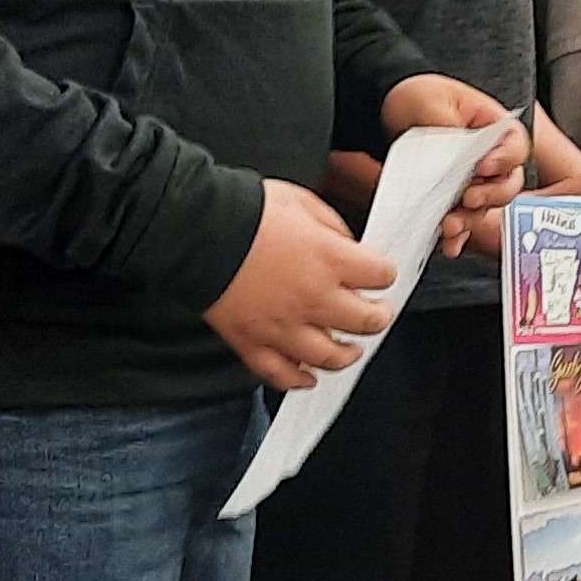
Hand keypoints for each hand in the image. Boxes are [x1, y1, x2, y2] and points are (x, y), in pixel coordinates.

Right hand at [204, 179, 395, 390]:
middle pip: (366, 322)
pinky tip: (308, 376)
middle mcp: (313, 298)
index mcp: (329, 260)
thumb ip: (333, 227)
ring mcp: (283, 326)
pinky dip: (298, 379)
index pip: (381, 275)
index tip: (380, 273)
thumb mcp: (302, 201)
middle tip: (378, 313)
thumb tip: (347, 246)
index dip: (384, 273)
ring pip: (329, 357)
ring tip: (351, 349)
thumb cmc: (247, 212)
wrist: (197, 230)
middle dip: (378, 317)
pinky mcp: (252, 342)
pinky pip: (281, 374)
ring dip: (347, 355)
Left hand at [382, 75, 531, 251]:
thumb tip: (459, 156)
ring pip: (486, 207)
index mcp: (493, 127)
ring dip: (470, 219)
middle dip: (489, 196)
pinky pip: (464, 220)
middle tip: (468, 200)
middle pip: (508, 183)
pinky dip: (458, 234)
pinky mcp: (456, 199)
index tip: (482, 167)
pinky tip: (449, 242)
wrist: (391, 111)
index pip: (516, 145)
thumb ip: (450, 130)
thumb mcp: (432, 103)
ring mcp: (475, 181)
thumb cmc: (419, 98)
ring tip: (449, 225)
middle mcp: (491, 157)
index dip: (504, 159)